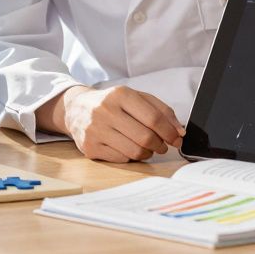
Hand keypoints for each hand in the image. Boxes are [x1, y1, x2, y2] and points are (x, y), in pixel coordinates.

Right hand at [60, 86, 183, 162]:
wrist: (76, 108)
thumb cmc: (111, 103)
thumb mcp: (135, 97)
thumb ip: (161, 110)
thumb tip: (179, 131)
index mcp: (120, 94)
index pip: (153, 118)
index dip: (170, 132)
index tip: (177, 139)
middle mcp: (105, 110)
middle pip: (146, 137)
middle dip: (160, 145)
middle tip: (162, 145)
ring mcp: (95, 130)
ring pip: (134, 151)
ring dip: (147, 153)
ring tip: (147, 148)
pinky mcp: (89, 147)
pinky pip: (121, 159)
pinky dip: (130, 156)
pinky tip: (128, 148)